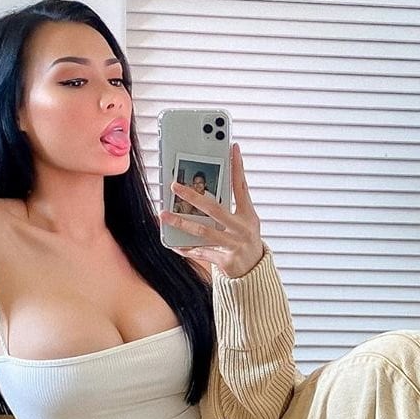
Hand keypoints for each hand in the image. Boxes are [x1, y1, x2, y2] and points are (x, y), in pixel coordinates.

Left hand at [160, 142, 263, 278]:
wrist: (254, 271)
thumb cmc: (245, 241)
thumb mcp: (244, 222)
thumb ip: (230, 206)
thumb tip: (206, 189)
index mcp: (248, 215)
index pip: (242, 186)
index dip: (237, 166)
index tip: (232, 147)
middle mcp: (242, 229)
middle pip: (215, 209)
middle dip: (193, 196)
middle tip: (175, 186)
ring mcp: (235, 245)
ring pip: (204, 232)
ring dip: (182, 223)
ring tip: (164, 215)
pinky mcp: (226, 260)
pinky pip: (201, 253)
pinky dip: (187, 249)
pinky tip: (174, 244)